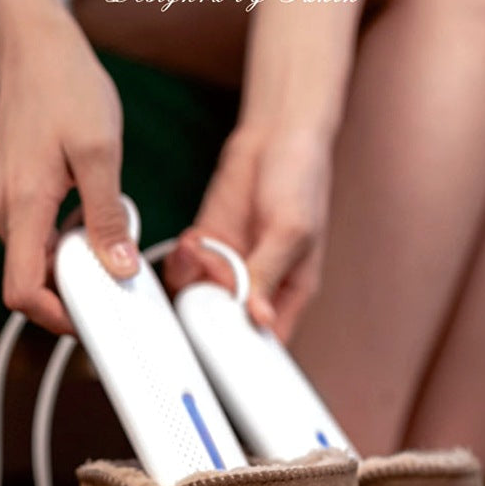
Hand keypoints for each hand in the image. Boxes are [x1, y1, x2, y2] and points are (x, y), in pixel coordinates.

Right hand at [0, 0, 136, 332]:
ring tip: (107, 237)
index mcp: (21, 208)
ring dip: (74, 264)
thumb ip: (107, 216)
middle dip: (74, 290)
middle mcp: (2, 214)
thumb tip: (118, 267)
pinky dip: (66, 244)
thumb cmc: (65, 88)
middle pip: (32, 282)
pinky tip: (91, 220)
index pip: (22, 291)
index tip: (90, 322)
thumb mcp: (100, 151)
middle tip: (115, 275)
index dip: (55, 318)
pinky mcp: (12, 199)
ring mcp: (3, 206)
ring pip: (38, 262)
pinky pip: (38, 240)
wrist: (36, 48)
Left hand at [164, 124, 332, 342]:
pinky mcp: (207, 246)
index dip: (245, 351)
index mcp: (288, 293)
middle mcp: (257, 287)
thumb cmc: (301, 181)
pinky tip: (193, 241)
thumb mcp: (292, 231)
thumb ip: (269, 274)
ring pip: (199, 297)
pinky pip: (185, 267)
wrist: (277, 134)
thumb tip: (258, 317)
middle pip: (224, 324)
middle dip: (208, 311)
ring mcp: (230, 267)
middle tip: (206, 286)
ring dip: (192, 279)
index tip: (224, 346)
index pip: (266, 340)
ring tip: (199, 251)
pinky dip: (183, 259)